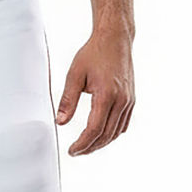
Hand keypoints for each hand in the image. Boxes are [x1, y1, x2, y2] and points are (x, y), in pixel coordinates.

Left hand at [56, 28, 134, 155]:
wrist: (115, 39)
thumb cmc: (94, 53)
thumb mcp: (75, 74)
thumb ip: (68, 100)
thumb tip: (60, 122)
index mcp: (106, 95)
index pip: (94, 129)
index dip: (82, 144)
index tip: (71, 150)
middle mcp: (121, 101)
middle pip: (106, 135)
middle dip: (90, 147)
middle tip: (76, 152)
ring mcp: (129, 101)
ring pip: (116, 132)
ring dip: (101, 143)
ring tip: (86, 146)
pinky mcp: (131, 99)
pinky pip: (123, 124)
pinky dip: (112, 134)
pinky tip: (101, 134)